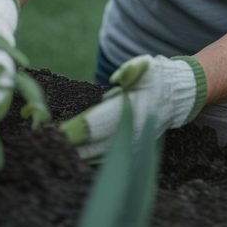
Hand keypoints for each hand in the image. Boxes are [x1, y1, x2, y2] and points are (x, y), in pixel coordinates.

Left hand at [60, 53, 206, 160]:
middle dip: (72, 146)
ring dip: (78, 156)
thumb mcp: (145, 66)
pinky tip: (74, 158)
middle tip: (48, 144)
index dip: (78, 129)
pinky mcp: (134, 152)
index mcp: (134, 109)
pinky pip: (108, 160)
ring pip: (100, 156)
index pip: (100, 123)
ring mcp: (135, 145)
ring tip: (56, 153)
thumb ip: (130, 71)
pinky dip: (91, 160)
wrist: (178, 96)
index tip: (58, 131)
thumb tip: (115, 80)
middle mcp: (134, 132)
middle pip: (96, 144)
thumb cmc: (156, 77)